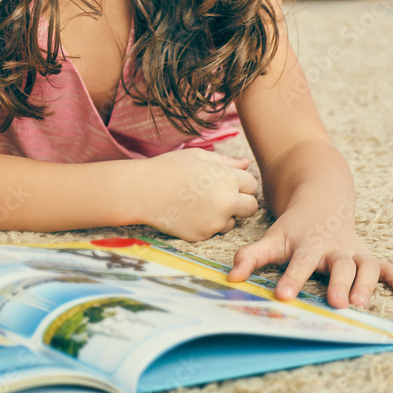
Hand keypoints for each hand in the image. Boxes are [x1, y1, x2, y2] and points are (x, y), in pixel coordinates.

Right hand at [142, 149, 258, 241]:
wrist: (141, 191)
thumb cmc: (167, 168)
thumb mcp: (197, 156)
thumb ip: (225, 161)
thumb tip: (245, 164)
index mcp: (228, 179)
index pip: (251, 184)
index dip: (238, 182)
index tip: (222, 181)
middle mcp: (226, 202)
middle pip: (251, 207)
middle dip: (239, 202)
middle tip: (218, 196)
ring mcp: (214, 222)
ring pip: (232, 222)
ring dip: (222, 215)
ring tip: (197, 204)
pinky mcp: (202, 236)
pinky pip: (212, 232)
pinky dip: (204, 225)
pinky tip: (187, 213)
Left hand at [228, 204, 392, 307]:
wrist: (321, 200)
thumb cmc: (294, 227)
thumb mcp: (272, 238)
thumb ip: (251, 257)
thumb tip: (231, 277)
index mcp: (307, 244)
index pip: (299, 262)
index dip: (292, 278)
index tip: (284, 295)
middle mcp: (333, 248)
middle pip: (339, 265)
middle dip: (338, 284)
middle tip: (335, 303)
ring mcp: (353, 252)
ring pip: (365, 266)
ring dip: (366, 283)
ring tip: (360, 302)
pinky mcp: (366, 255)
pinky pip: (384, 266)